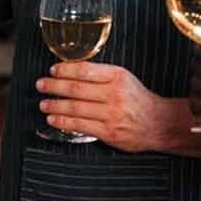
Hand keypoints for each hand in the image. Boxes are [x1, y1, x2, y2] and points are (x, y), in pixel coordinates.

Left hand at [36, 62, 171, 151]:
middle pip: (76, 88)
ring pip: (75, 107)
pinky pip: (80, 125)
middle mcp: (114, 94)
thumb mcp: (124, 79)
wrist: (160, 123)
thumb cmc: (138, 100)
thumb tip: (71, 71)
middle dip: (54, 86)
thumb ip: (102, 75)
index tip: (53, 70)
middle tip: (41, 85)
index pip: (85, 70)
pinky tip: (53, 118)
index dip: (65, 69)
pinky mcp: (109, 131)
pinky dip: (63, 121)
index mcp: (118, 76)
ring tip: (43, 103)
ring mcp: (111, 114)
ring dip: (55, 105)